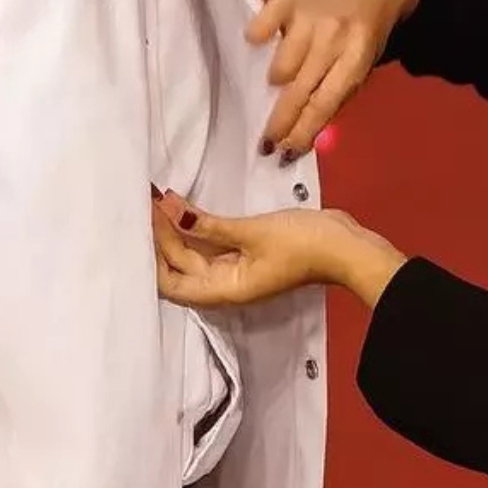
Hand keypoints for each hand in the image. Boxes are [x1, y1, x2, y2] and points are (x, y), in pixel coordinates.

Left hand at [152, 192, 407, 309]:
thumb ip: (207, 225)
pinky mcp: (247, 252)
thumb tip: (169, 211)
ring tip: (158, 196)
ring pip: (194, 252)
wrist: (346, 247)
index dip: (152, 255)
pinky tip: (184, 204)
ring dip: (177, 227)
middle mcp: (224, 285)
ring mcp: (236, 269)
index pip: (170, 283)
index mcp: (223, 290)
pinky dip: (197, 225)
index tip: (142, 220)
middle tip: (146, 198)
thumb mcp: (251, 232)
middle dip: (161, 234)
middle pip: (180, 264)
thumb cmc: (302, 244)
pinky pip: (212, 243)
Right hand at [248, 0, 419, 161]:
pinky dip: (259, 35)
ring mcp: (310, 15)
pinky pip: (264, 23)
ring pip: (281, 64)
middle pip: (300, 89)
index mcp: (356, 57)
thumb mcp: (361, 68)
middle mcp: (333, 37)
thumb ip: (336, 96)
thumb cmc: (361, 37)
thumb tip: (303, 135)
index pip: (325, 102)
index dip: (303, 131)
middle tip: (265, 145)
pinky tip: (259, 42)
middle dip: (280, 122)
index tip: (286, 154)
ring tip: (282, 82)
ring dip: (278, 80)